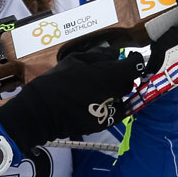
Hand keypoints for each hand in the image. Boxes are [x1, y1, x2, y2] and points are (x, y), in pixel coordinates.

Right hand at [0, 50, 144, 150]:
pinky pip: (116, 111)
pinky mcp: (104, 123)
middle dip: (123, 76)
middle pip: (129, 82)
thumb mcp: (75, 60)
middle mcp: (114, 94)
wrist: (42, 112)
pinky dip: (113, 105)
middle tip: (109, 72)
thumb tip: (116, 53)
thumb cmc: (56, 82)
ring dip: (117, 91)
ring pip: (123, 97)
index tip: (130, 58)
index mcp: (108, 76)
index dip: (134, 61)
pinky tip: (99, 101)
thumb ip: (99, 56)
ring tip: (99, 88)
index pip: (134, 67)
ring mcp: (110, 110)